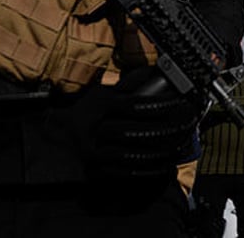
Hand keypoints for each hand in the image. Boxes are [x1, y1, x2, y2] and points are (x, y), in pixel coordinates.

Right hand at [89, 67, 200, 183]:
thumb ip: (129, 83)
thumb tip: (155, 71)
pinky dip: (148, 168)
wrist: (59, 137)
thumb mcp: (105, 92)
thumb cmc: (88, 111)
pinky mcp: (96, 170)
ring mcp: (93, 151)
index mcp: (100, 105)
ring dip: (159, 152)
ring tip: (180, 146)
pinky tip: (165, 163)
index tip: (178, 105)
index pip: (133, 105)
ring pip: (130, 154)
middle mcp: (94, 128)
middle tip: (185, 125)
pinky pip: (126, 171)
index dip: (158, 105)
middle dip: (163, 130)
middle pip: (133, 131)